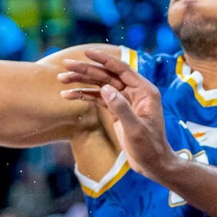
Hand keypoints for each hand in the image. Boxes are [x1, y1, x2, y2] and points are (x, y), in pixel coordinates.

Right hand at [58, 47, 178, 181]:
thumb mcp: (136, 129)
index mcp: (144, 91)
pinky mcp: (117, 110)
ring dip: (81, 82)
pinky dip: (84, 96)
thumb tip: (105, 89)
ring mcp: (125, 101)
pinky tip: (69, 94)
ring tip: (62, 79)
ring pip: (100, 86)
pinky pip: (98, 98)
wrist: (153, 164)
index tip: (86, 53)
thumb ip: (121, 108)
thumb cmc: (150, 147)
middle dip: (86, 70)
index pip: (121, 69)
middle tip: (66, 65)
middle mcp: (134, 92)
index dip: (103, 60)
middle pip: (107, 76)